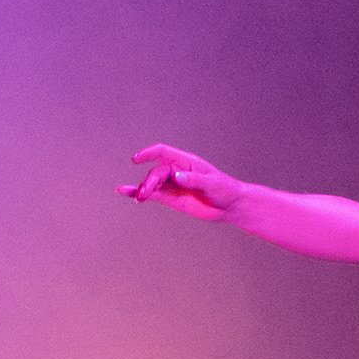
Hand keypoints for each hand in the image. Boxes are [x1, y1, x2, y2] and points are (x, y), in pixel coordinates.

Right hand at [119, 144, 242, 220]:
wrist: (230, 206)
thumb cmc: (225, 189)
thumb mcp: (211, 184)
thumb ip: (194, 180)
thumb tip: (176, 177)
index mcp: (186, 162)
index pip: (163, 152)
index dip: (149, 153)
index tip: (136, 159)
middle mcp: (176, 171)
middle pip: (156, 172)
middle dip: (150, 181)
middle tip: (146, 193)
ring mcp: (173, 185)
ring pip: (152, 183)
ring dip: (143, 189)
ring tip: (139, 197)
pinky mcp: (172, 198)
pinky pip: (154, 194)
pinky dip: (141, 194)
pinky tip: (129, 194)